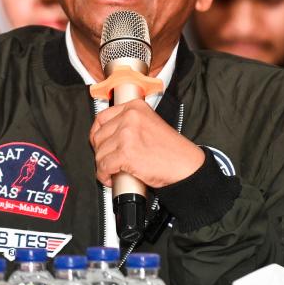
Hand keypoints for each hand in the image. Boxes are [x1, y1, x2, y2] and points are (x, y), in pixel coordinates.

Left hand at [89, 99, 204, 188]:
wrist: (185, 165)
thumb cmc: (171, 150)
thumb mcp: (150, 123)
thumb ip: (129, 123)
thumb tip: (107, 134)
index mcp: (135, 107)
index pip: (102, 117)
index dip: (97, 134)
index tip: (99, 143)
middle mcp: (130, 117)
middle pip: (98, 136)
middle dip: (101, 152)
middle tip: (109, 160)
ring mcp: (127, 134)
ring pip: (99, 153)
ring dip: (103, 165)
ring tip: (113, 170)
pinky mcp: (126, 153)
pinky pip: (103, 166)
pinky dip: (104, 175)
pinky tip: (112, 177)